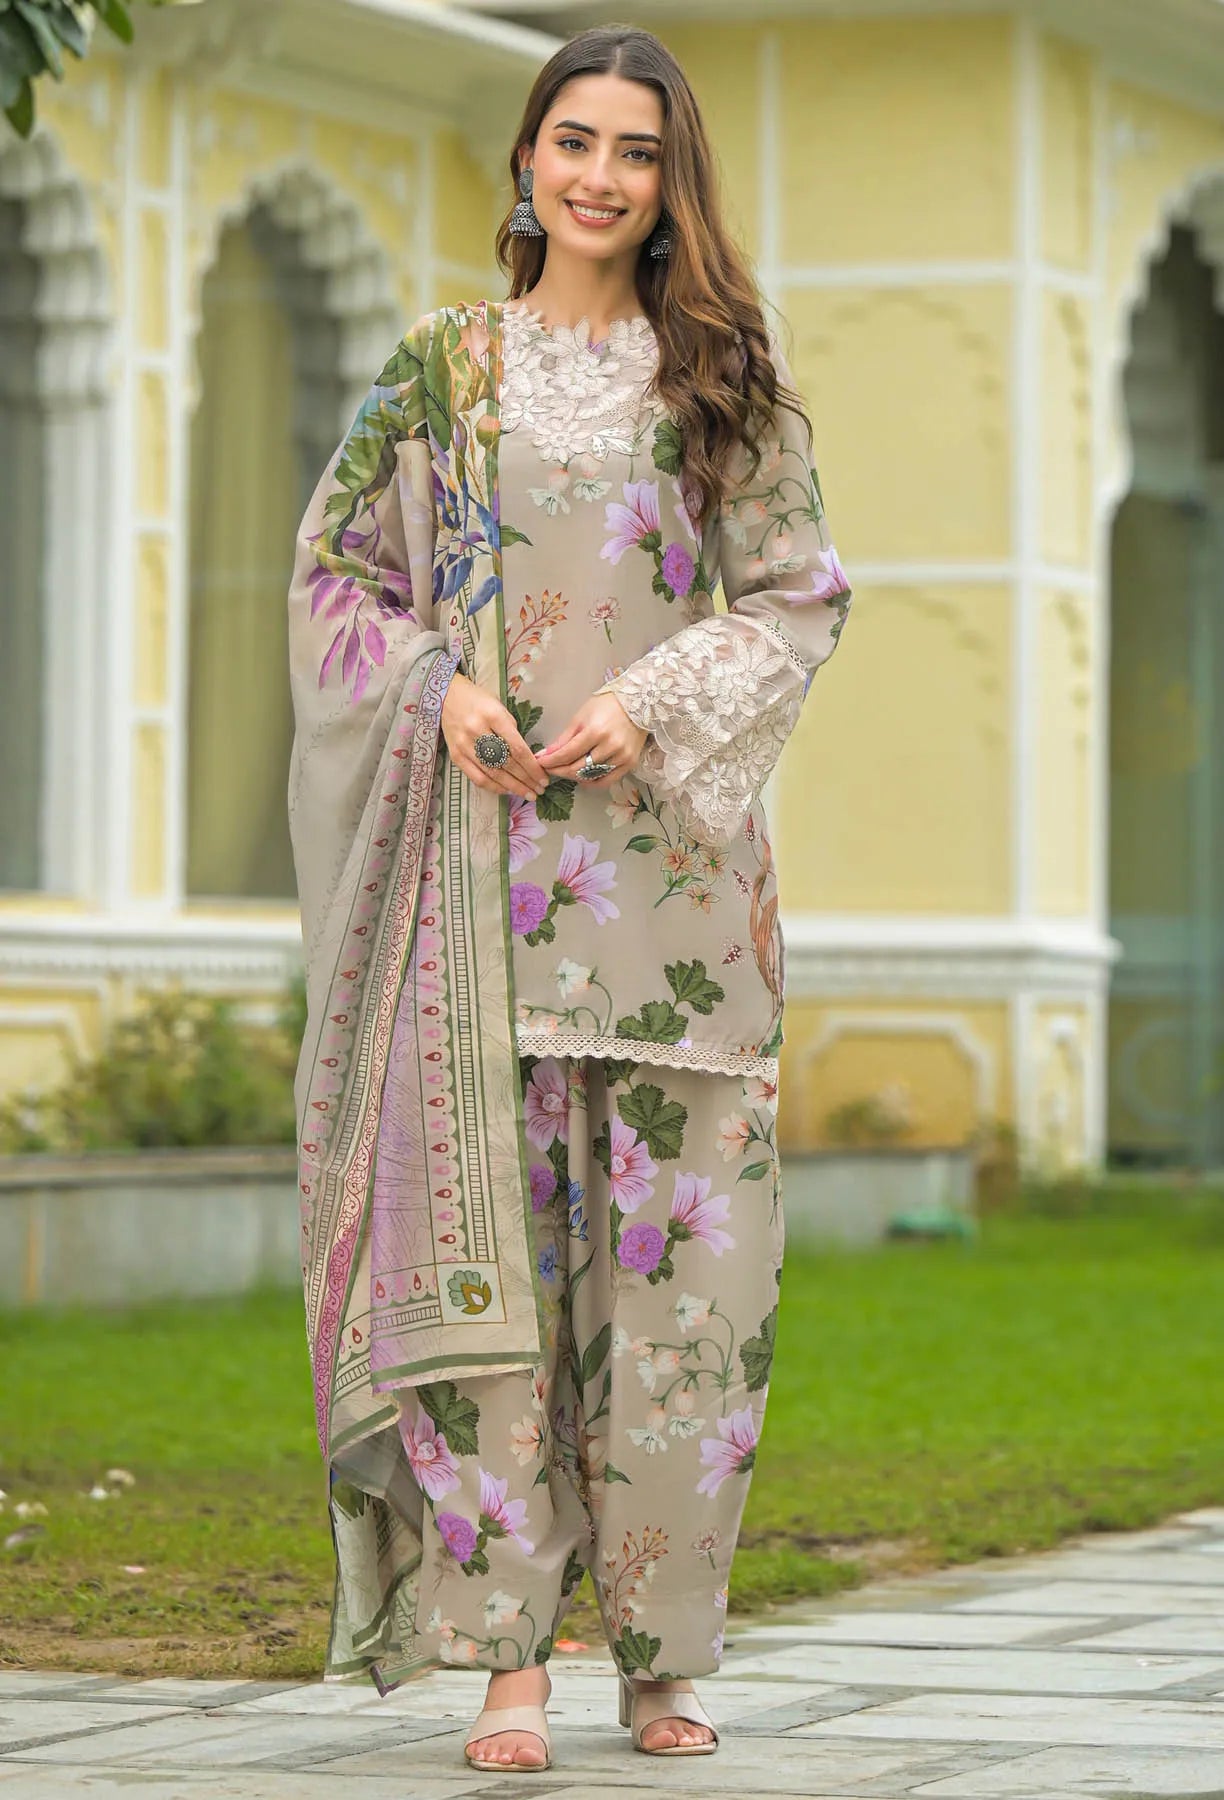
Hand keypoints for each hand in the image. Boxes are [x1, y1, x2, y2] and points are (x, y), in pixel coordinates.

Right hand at [441, 672, 546, 800]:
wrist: (447, 696)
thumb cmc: (478, 700)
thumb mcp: (499, 707)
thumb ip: (511, 731)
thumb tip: (526, 757)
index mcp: (493, 716)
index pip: (518, 749)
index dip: (532, 767)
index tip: (543, 777)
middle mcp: (477, 731)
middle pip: (507, 763)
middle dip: (526, 780)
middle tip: (540, 790)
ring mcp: (465, 745)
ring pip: (493, 774)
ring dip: (513, 787)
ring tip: (528, 794)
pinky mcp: (456, 756)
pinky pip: (477, 778)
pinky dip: (494, 787)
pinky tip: (507, 790)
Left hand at [535, 693, 647, 789]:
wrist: (637, 704)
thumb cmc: (607, 706)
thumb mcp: (581, 717)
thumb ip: (564, 739)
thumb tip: (546, 755)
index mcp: (596, 731)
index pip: (567, 754)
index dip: (551, 761)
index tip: (541, 763)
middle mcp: (610, 746)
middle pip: (577, 768)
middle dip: (559, 770)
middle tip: (550, 768)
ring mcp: (622, 756)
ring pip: (591, 777)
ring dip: (573, 776)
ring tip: (565, 770)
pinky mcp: (630, 763)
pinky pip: (606, 781)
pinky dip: (592, 782)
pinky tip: (583, 778)